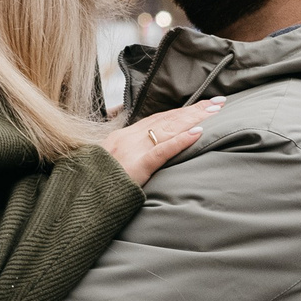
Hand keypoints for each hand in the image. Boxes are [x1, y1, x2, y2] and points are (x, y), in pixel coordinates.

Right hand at [103, 99, 223, 185]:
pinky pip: (162, 151)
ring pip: (169, 129)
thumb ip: (126, 157)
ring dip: (195, 119)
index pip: (157, 119)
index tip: (201, 105)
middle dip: (195, 110)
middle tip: (219, 102)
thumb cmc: (95, 185)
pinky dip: (181, 141)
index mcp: (123, 138)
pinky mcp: (137, 167)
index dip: (181, 111)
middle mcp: (129, 139)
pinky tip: (197, 133)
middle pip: (168, 120)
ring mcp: (133, 151)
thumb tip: (144, 153)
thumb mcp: (108, 164)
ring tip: (215, 112)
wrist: (81, 197)